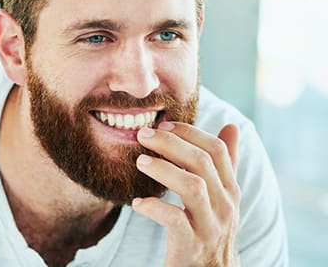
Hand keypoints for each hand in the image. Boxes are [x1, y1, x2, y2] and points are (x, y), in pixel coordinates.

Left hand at [133, 122, 240, 266]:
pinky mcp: (192, 245)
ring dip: (164, 170)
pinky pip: (175, 221)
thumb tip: (232, 126)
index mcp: (230, 189)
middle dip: (171, 144)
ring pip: (193, 187)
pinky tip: (138, 203)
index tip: (163, 125)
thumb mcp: (221, 196)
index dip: (189, 132)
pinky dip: (154, 208)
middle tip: (143, 135)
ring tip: (140, 161)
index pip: (216, 150)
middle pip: (202, 163)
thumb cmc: (209, 228)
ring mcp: (210, 226)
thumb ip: (224, 164)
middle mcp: (225, 205)